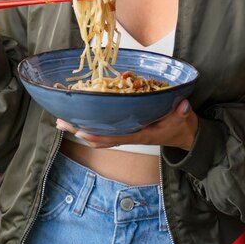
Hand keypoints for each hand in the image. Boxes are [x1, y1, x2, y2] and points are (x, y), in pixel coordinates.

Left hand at [56, 99, 197, 150]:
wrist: (184, 134)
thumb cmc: (181, 126)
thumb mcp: (183, 118)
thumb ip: (182, 113)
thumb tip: (182, 106)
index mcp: (140, 135)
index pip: (114, 137)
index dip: (96, 136)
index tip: (80, 130)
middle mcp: (130, 135)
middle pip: (99, 137)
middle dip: (79, 130)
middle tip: (60, 121)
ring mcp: (127, 132)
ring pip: (99, 134)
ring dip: (80, 128)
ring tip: (62, 120)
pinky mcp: (127, 127)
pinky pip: (105, 129)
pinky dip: (91, 124)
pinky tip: (81, 117)